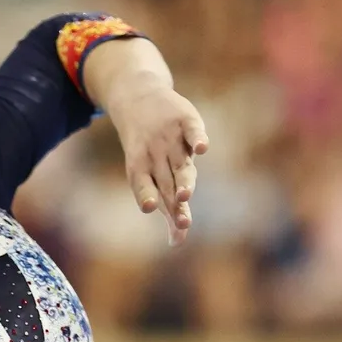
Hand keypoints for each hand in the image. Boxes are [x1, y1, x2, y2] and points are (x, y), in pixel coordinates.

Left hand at [106, 80, 208, 246]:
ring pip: (179, 162)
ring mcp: (171, 137)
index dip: (146, 195)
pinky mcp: (185, 120)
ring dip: (184, 179)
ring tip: (185, 195)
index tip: (150, 208)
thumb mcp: (151, 171)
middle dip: (174, 203)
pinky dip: (198, 139)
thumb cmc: (146, 148)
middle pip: (166, 182)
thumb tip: (177, 243)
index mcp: (140, 167)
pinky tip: (203, 148)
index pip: (143, 185)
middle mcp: (155, 154)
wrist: (137, 98)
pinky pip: (193, 131)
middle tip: (183, 223)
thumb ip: (167, 205)